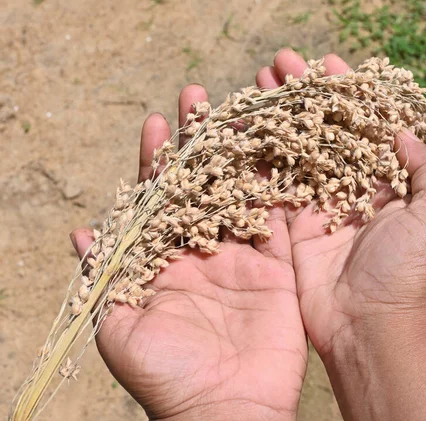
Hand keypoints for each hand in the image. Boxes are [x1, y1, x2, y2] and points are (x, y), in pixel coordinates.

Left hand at [70, 85, 306, 420]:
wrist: (227, 409)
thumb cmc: (166, 376)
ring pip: (244, 192)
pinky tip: (283, 149)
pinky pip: (282, 219)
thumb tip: (80, 233)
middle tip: (199, 97)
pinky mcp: (280, 266)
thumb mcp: (118, 328)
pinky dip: (283, 186)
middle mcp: (205, 248)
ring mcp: (245, 254)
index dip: (157, 160)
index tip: (158, 122)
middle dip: (200, 142)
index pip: (159, 198)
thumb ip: (103, 278)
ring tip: (243, 109)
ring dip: (243, 152)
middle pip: (203, 184)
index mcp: (165, 257)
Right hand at [255, 49, 425, 419]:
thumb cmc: (412, 275)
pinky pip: (277, 186)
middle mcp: (359, 191)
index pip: (372, 125)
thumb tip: (404, 131)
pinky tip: (243, 127)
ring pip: (300, 152)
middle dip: (307, 96)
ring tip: (258, 84)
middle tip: (280, 64)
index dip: (352, 92)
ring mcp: (325, 208)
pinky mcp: (295, 228)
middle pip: (330, 131)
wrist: (372, 332)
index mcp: (397, 185)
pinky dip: (262, 158)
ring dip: (281, 117)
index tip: (329, 64)